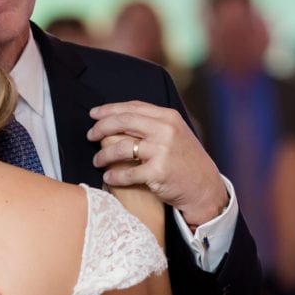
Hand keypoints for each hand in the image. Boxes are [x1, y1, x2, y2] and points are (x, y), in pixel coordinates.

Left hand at [88, 101, 227, 227]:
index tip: (94, 114)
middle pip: (122, 122)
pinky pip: (127, 172)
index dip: (109, 109)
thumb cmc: (185, 160)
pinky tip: (108, 177)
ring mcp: (162, 151)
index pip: (132, 107)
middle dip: (101, 128)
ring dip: (103, 155)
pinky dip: (114, 176)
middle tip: (89, 135)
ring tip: (97, 161)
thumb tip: (119, 117)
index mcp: (168, 117)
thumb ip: (153, 123)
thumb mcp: (176, 133)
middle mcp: (165, 130)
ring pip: (120, 148)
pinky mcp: (158, 172)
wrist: (204, 187)